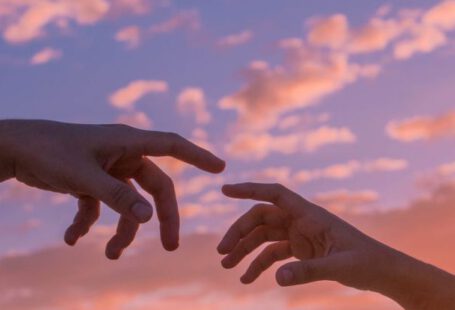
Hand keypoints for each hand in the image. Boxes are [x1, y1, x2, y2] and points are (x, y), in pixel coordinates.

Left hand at [0, 120, 224, 258]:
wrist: (14, 148)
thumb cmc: (49, 152)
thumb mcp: (84, 177)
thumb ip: (117, 197)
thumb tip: (150, 217)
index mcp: (128, 143)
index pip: (172, 146)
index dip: (198, 156)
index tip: (220, 168)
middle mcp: (123, 155)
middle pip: (155, 188)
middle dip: (162, 218)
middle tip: (170, 247)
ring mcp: (108, 169)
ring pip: (129, 203)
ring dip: (121, 230)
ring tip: (110, 255)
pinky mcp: (90, 181)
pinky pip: (100, 207)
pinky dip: (89, 223)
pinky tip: (71, 238)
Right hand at [218, 183, 454, 309]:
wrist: (381, 272)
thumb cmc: (367, 262)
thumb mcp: (339, 267)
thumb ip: (308, 271)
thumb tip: (276, 278)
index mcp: (310, 214)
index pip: (275, 194)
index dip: (249, 189)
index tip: (225, 190)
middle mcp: (301, 221)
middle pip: (261, 218)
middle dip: (239, 233)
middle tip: (222, 253)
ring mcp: (299, 235)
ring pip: (263, 237)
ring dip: (244, 250)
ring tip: (226, 266)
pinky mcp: (301, 250)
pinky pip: (273, 254)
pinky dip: (258, 265)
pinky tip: (246, 279)